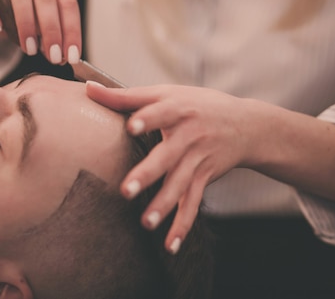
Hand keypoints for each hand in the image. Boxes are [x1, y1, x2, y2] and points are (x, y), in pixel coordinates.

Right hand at [0, 0, 81, 64]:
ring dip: (26, 24)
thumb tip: (64, 56)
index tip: (71, 56)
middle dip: (51, 31)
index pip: (68, 3)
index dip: (71, 31)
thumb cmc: (33, 15)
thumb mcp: (49, 22)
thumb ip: (57, 33)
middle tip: (52, 56)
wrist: (2, 5)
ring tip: (30, 50)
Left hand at [86, 82, 254, 253]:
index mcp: (177, 108)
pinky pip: (193, 203)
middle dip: (149, 173)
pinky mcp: (204, 177)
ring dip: (164, 205)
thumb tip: (87, 88)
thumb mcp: (166, 94)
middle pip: (167, 156)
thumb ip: (126, 96)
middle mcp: (189, 134)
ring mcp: (198, 158)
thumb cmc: (195, 104)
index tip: (131, 127)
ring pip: (180, 184)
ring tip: (146, 223)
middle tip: (127, 190)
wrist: (247, 124)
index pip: (160, 113)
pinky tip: (170, 245)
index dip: (147, 120)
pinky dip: (183, 225)